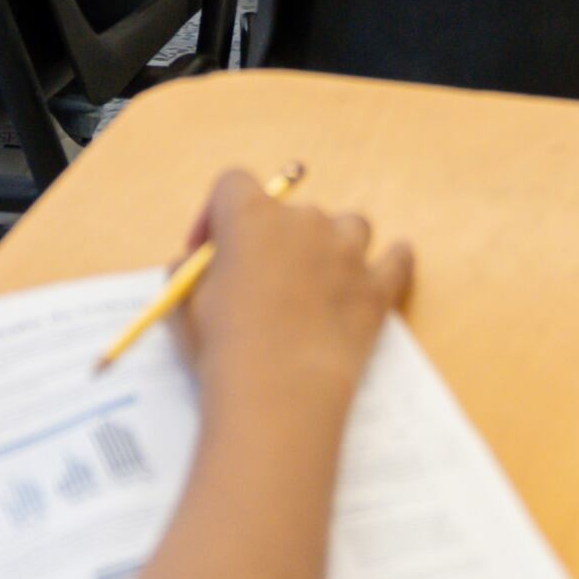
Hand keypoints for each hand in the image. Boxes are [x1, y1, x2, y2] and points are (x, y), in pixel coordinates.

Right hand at [174, 167, 410, 426]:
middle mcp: (304, 221)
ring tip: (317, 279)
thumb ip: (188, 272)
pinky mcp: (377, 289)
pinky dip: (392, 260)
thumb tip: (196, 264)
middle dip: (273, 241)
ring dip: (332, 245)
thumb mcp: (182, 306)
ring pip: (348, 226)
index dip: (216, 214)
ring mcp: (348, 252)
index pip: (231, 185)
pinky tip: (392, 262)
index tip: (209, 250)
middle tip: (258, 283)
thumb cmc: (222, 347)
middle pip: (290, 211)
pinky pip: (396, 259)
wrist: (279, 394)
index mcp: (250, 216)